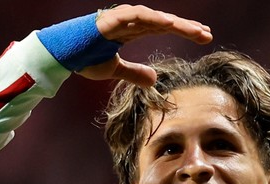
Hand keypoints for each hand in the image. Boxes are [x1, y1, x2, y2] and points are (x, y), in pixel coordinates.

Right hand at [77, 5, 212, 86]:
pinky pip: (136, 16)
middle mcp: (129, 21)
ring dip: (175, 23)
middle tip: (208, 35)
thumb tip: (154, 80)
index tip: (204, 38)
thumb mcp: (114, 70)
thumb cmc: (84, 58)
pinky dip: (153, 18)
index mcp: (132, 30)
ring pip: (154, 17)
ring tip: (195, 31)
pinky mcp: (111, 19)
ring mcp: (121, 18)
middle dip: (187, 28)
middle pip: (164, 21)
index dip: (184, 32)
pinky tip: (169, 23)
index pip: (164, 28)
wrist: (61, 55)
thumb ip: (134, 74)